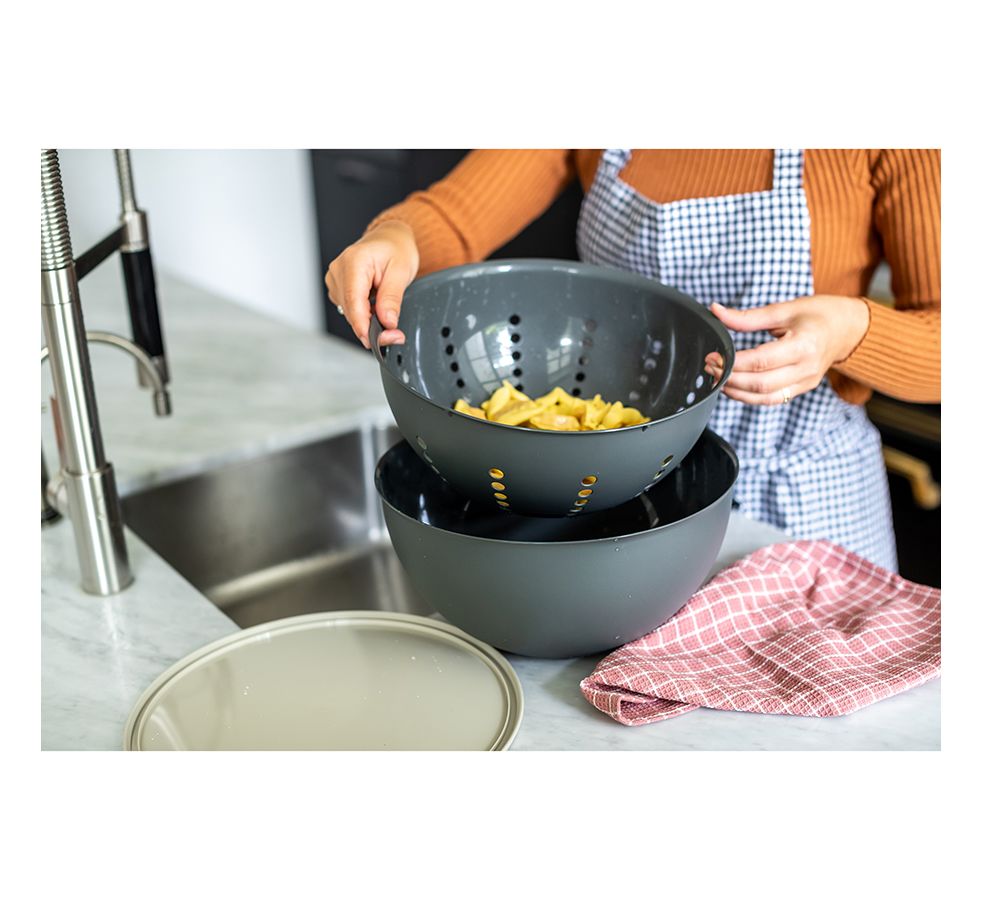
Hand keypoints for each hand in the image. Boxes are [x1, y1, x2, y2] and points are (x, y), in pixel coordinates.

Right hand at [325, 220, 419, 348]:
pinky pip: (349, 308)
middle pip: (350, 310)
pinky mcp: (338, 287)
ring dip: (368, 322)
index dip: (363, 325)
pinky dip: (364, 314)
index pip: (353, 301)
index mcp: (354, 261)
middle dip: (371, 328)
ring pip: (349, 313)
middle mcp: (339, 269)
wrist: (390, 239)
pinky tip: (375, 307)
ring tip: (388, 316)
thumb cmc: (395, 249)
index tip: (374, 341)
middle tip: (395, 335)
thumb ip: (392, 298)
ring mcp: (335, 278)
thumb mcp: (401, 272)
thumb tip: (387, 322)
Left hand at [705, 296, 869, 405]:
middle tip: (710, 367)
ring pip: (764, 397)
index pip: (761, 361)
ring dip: (736, 391)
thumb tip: (717, 312)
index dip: (734, 363)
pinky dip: (749, 396)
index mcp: (804, 345)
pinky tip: (734, 386)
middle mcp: (806, 368)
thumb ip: (748, 317)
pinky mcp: (801, 389)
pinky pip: (772, 399)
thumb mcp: (785, 309)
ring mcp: (805, 382)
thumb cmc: (819, 314)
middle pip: (761, 384)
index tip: (714, 356)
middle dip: (730, 379)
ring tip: (717, 378)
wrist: (848, 329)